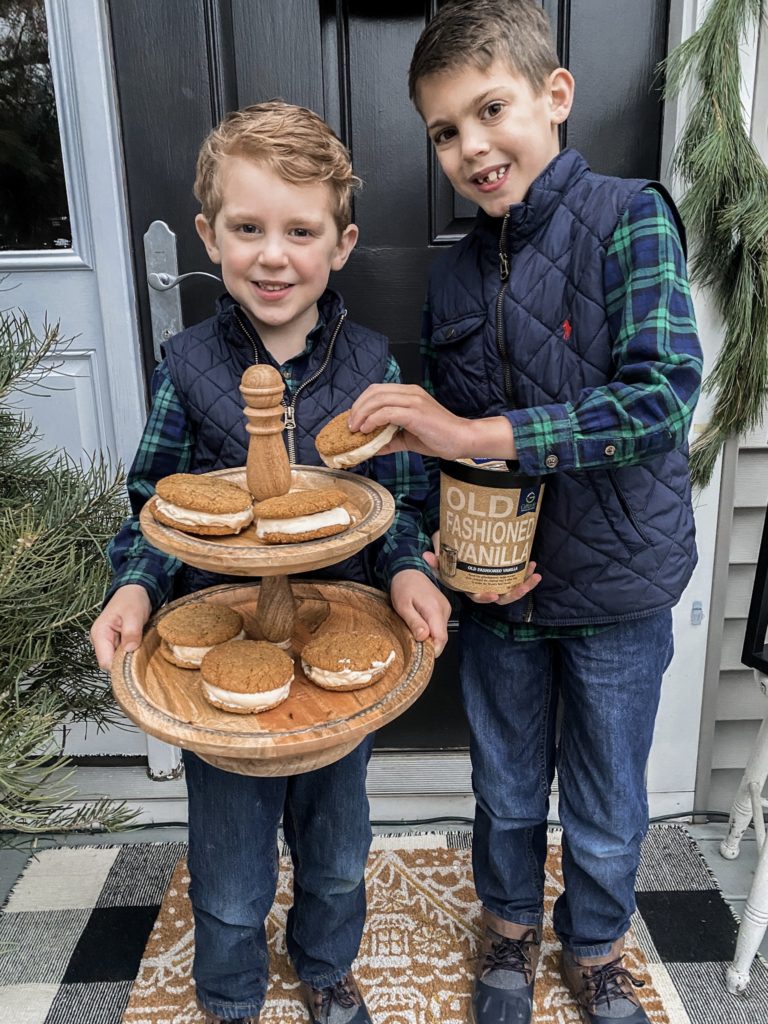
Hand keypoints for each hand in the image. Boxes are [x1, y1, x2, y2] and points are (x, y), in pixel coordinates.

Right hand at [90, 584, 151, 669]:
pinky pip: (123, 654)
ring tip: (143, 649)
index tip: (135, 662)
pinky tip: (142, 647)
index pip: (105, 662)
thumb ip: (131, 631)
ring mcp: (109, 642)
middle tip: (143, 655)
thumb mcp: (133, 614)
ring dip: (130, 658)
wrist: (135, 590)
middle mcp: (101, 641)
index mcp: (100, 634)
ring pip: (118, 660)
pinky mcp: (117, 642)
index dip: (120, 666)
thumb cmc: (132, 599)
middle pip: (111, 663)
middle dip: (126, 663)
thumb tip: (129, 649)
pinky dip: (133, 653)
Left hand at [349, 384, 473, 459]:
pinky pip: (387, 412)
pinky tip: (367, 430)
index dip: (362, 403)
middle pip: (374, 392)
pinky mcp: (415, 413)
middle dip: (358, 408)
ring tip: (355, 429)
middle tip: (350, 425)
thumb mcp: (408, 438)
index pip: (378, 390)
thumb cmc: (439, 437)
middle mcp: (410, 392)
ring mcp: (413, 401)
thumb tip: (371, 448)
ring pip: (378, 399)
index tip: (354, 419)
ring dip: (362, 414)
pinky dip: (373, 420)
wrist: (461, 439)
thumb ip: (390, 440)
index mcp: (409, 394)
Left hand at [390, 568, 450, 656]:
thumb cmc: (404, 586)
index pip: (441, 638)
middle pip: (442, 637)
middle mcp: (444, 610)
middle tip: (413, 642)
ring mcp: (446, 608)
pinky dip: (431, 628)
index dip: (432, 650)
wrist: (409, 570)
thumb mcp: (403, 606)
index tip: (420, 654)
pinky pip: (439, 624)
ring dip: (429, 636)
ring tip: (414, 629)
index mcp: (435, 610)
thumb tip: (424, 637)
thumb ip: (414, 622)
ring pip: (440, 631)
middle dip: (429, 644)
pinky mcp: (444, 608)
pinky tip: (420, 623)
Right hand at [425, 533, 539, 605]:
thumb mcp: (441, 559)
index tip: (494, 593)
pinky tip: (532, 565)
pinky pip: (516, 579)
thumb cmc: (449, 558)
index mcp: (469, 588)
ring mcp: (494, 583)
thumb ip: (436, 560)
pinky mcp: (502, 576)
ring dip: (525, 584)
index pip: (477, 597)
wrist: (454, 552)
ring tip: (535, 573)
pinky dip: (525, 574)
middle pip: (501, 597)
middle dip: (515, 593)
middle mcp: (483, 588)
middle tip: (525, 584)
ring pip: (512, 590)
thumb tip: (426, 555)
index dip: (486, 597)